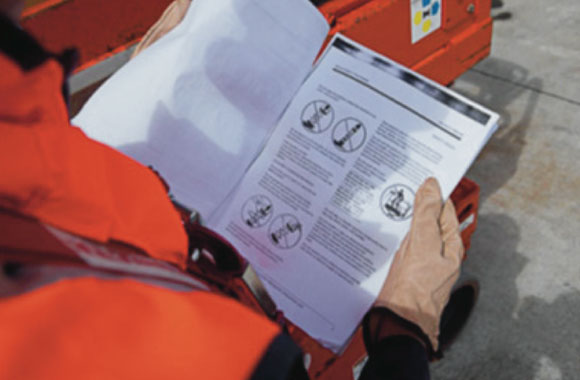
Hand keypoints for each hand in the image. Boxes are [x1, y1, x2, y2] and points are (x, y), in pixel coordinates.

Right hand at [374, 178, 463, 349]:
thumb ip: (427, 215)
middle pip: (427, 219)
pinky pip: (399, 244)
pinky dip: (392, 234)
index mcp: (449, 246)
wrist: (397, 321)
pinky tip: (380, 230)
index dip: (434, 192)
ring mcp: (419, 261)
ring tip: (386, 202)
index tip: (420, 177)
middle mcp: (436, 253)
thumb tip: (431, 187)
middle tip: (399, 185)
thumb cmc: (416, 290)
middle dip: (415, 203)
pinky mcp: (402, 269)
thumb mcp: (423, 245)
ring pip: (411, 231)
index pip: (445, 210)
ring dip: (400, 218)